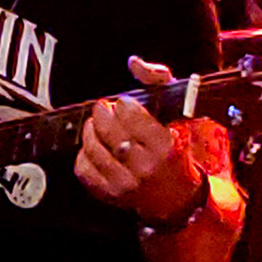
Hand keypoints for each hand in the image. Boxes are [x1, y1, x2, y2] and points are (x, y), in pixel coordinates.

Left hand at [75, 56, 200, 221]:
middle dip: (102, 114)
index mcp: (164, 146)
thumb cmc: (175, 152)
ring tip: (97, 126)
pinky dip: (84, 154)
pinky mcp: (110, 195)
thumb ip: (158, 81)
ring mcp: (126, 183)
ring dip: (90, 131)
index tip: (124, 104)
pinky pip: (84, 169)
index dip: (123, 104)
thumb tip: (134, 63)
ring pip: (93, 149)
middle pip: (109, 132)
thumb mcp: (177, 113)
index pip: (131, 116)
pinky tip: (94, 148)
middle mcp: (145, 167)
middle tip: (103, 108)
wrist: (177, 198)